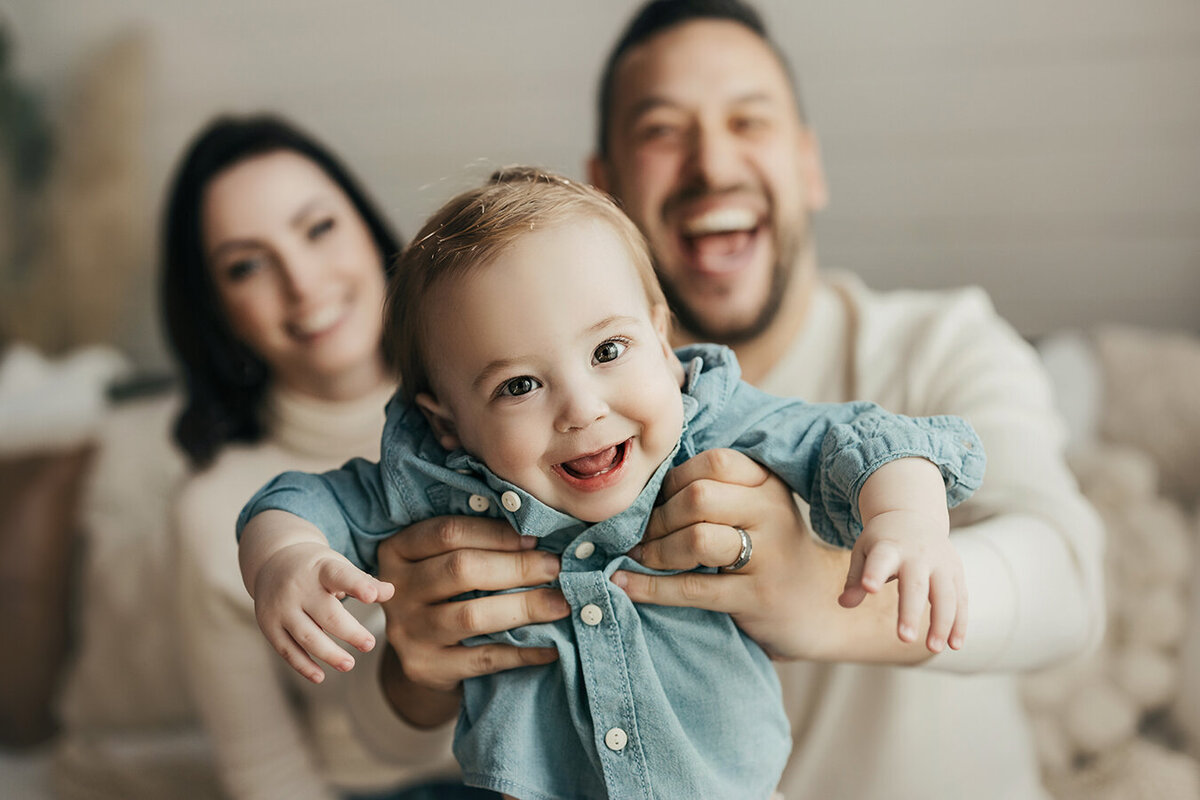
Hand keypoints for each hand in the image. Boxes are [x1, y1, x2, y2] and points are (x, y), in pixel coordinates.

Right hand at [253, 541, 394, 683]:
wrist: (272, 561)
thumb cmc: (317, 569)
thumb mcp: (338, 566)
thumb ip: (364, 581)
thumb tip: (390, 592)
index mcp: (321, 569)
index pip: (340, 576)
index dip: (357, 586)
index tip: (372, 596)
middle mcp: (298, 588)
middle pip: (327, 615)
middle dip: (350, 633)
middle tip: (370, 644)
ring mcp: (282, 608)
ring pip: (307, 637)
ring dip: (329, 654)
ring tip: (349, 663)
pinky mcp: (270, 626)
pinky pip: (287, 650)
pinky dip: (303, 666)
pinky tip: (320, 676)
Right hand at [376, 516, 568, 725]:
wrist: (426, 655)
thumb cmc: (446, 594)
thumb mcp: (444, 561)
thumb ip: (477, 544)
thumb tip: (540, 529)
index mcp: (398, 551)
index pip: (448, 533)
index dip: (496, 533)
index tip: (535, 538)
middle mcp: (396, 590)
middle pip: (460, 569)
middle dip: (516, 567)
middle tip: (555, 568)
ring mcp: (407, 632)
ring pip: (471, 615)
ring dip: (524, 607)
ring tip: (560, 604)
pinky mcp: (425, 667)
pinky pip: (482, 658)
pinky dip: (521, 651)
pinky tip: (550, 647)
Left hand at [613, 449, 834, 659]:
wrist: (818, 608)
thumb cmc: (770, 552)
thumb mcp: (755, 511)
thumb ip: (715, 492)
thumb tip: (641, 490)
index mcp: (768, 483)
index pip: (713, 463)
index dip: (673, 480)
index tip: (653, 501)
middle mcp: (772, 513)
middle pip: (699, 497)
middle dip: (657, 517)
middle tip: (639, 534)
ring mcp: (769, 556)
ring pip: (695, 540)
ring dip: (654, 550)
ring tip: (639, 557)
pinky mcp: (757, 598)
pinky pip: (692, 589)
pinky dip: (649, 587)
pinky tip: (624, 583)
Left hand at [839, 510, 967, 652]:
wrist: (913, 515)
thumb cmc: (882, 541)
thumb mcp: (864, 551)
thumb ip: (855, 577)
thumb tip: (844, 603)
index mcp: (889, 548)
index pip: (881, 560)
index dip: (874, 573)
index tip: (868, 587)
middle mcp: (917, 555)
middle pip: (916, 585)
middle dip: (910, 612)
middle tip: (904, 639)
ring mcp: (941, 563)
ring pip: (945, 595)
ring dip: (942, 623)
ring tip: (932, 649)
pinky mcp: (956, 573)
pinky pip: (961, 600)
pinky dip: (959, 623)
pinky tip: (954, 645)